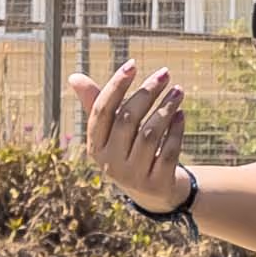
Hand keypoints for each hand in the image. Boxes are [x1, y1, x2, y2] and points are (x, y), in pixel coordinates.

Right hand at [79, 60, 198, 214]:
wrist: (153, 192)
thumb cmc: (129, 150)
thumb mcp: (112, 131)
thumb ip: (97, 104)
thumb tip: (74, 76)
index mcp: (94, 146)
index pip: (102, 111)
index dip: (116, 86)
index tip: (132, 64)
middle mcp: (109, 163)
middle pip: (127, 119)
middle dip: (147, 93)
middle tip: (164, 74)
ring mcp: (133, 176)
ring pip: (149, 134)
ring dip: (165, 108)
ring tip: (178, 91)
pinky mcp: (156, 183)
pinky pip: (167, 151)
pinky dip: (176, 131)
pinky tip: (182, 114)